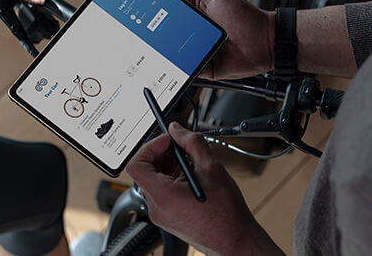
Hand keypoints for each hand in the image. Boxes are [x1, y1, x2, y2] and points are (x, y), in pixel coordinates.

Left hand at [127, 123, 280, 255]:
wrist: (235, 240)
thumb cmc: (226, 213)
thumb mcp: (211, 168)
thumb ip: (192, 143)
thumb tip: (177, 130)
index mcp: (163, 195)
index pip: (136, 164)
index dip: (149, 147)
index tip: (166, 141)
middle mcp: (157, 208)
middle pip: (145, 171)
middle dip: (161, 153)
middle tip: (180, 147)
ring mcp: (161, 215)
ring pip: (154, 181)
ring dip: (168, 165)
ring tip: (190, 161)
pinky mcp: (168, 218)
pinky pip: (161, 192)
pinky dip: (172, 178)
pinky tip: (190, 175)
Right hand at [157, 0, 272, 79]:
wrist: (265, 43)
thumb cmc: (244, 15)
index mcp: (194, 9)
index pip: (168, 7)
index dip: (155, 7)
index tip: (142, 6)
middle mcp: (193, 29)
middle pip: (167, 30)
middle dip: (157, 30)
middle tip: (147, 28)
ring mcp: (196, 48)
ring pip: (173, 50)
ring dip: (167, 48)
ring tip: (160, 45)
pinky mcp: (201, 66)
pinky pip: (185, 67)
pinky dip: (178, 66)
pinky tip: (174, 61)